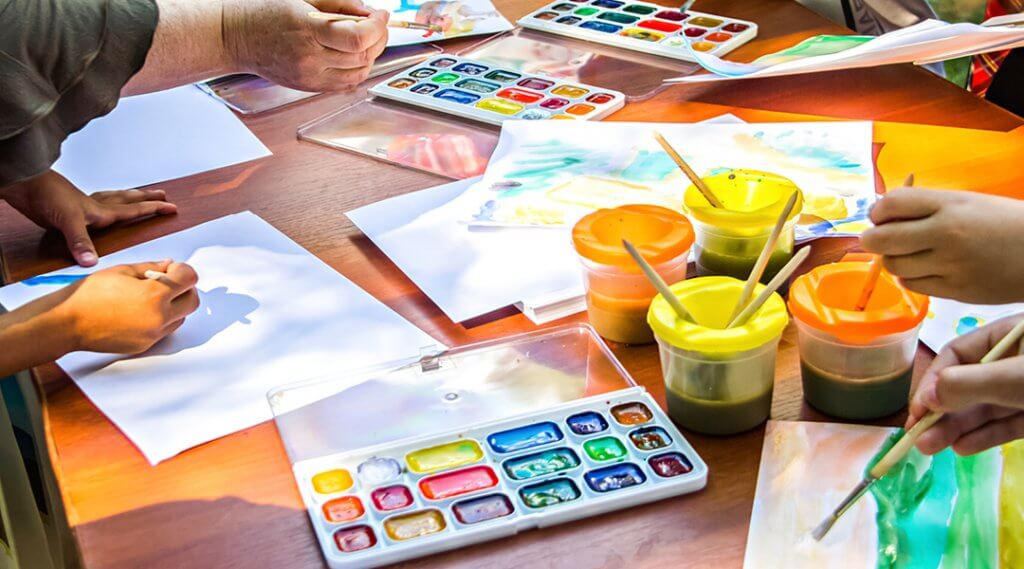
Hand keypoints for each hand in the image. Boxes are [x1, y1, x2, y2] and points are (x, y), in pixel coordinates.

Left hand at [0, 170, 176, 266]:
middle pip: (128, 200)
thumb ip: (80, 241)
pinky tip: (97, 208)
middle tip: (163, 194)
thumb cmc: (45, 196)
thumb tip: (92, 262)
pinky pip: (93, 203)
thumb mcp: (66, 221)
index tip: (172, 208)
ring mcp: (82, 207)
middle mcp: (95, 207)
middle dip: (147, 198)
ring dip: (127, 197)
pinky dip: (101, 203)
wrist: (24, 184)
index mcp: (101, 211)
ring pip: (112, 199)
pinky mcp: (69, 209)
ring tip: (137, 195)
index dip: (154, 209)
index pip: (135, 210)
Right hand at [53, 261, 199, 353]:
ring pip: (181, 318)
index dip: (183, 270)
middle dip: (185, 288)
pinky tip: (142, 310)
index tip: (174, 268)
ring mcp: (153, 334)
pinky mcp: (145, 345)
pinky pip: (165, 330)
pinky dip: (162, 319)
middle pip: (193, 301)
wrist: (68, 322)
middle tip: (169, 281)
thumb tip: (169, 265)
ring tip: (152, 297)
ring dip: (175, 305)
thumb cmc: (90, 294)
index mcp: (154, 295)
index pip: (189, 279)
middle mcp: (158, 317)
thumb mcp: (123, 271)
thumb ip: (152, 267)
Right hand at [223, 0, 388, 91]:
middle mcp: (309, 57)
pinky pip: (345, 83)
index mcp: (307, 29)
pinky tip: (353, 54)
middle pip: (362, 56)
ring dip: (371, 55)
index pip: (357, 37)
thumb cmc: (264, 11)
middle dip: (378, 39)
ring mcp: (309, 76)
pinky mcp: (309, 87)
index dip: (377, 27)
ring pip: (359, 73)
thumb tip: (370, 14)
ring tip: (365, 39)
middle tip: (378, 25)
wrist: (235, 36)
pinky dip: (358, 69)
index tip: (382, 16)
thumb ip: (340, 4)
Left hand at [860, 188, 1023, 302]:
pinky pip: (913, 286)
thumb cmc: (1003, 222)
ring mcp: (950, 266)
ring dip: (893, 260)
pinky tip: (925, 269)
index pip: (890, 204)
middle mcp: (945, 235)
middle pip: (882, 240)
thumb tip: (883, 216)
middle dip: (872, 239)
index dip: (877, 212)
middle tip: (877, 239)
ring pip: (894, 266)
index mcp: (949, 206)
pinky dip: (911, 278)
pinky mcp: (955, 291)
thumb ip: (926, 207)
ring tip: (910, 254)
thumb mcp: (966, 202)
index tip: (881, 216)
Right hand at [906, 313, 1023, 455]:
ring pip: (985, 408)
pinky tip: (961, 447)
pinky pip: (1006, 424)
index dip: (934, 381)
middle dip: (940, 411)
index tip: (918, 409)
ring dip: (956, 428)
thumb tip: (924, 398)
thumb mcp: (1013, 375)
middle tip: (917, 436)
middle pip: (968, 385)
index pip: (957, 354)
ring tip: (929, 447)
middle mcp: (1014, 361)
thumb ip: (969, 384)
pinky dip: (985, 436)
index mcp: (1009, 336)